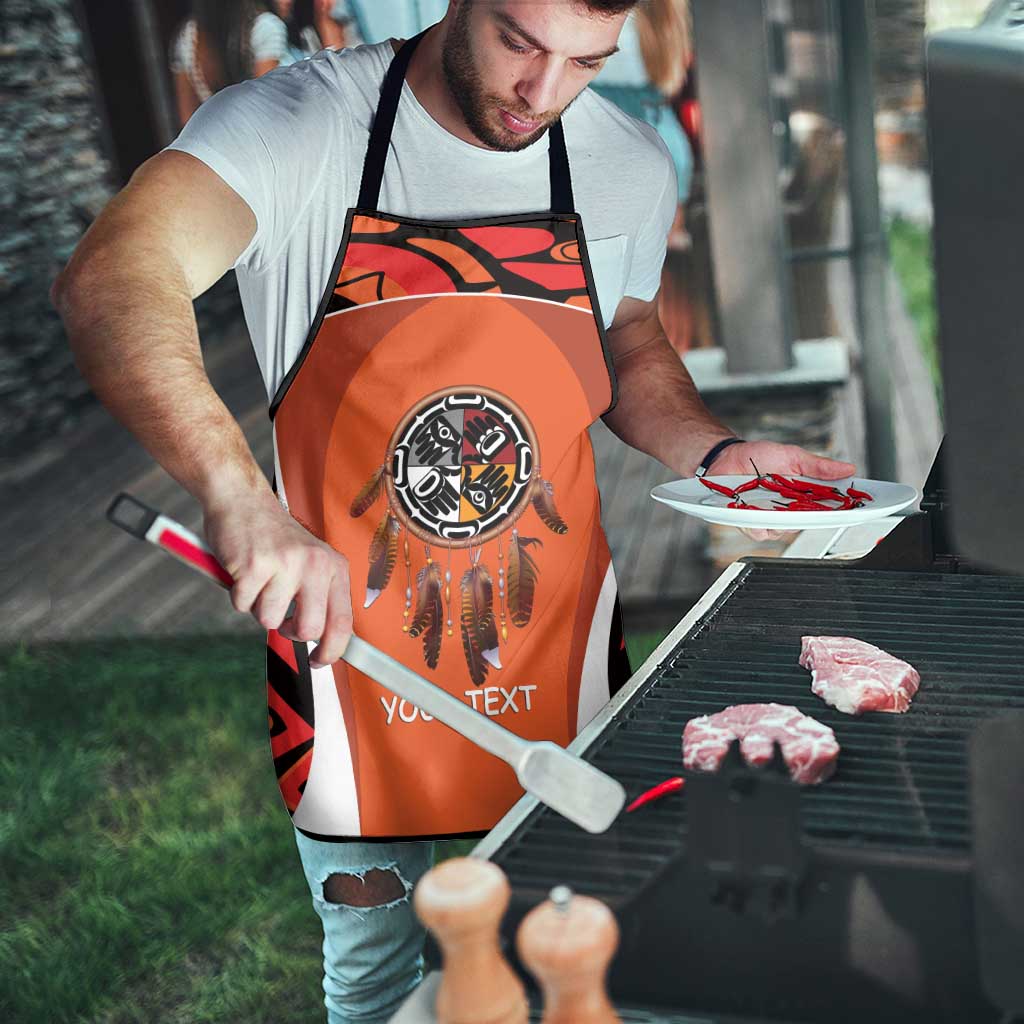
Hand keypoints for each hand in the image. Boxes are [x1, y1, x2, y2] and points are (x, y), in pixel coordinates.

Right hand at [203, 489, 352, 666]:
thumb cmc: (274, 537)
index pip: (343, 621)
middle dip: (290, 633)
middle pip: (309, 629)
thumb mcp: (311, 561)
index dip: (332, 650)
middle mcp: (315, 564)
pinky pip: (242, 606)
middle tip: (281, 619)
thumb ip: (320, 595)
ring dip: (259, 608)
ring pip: (270, 621)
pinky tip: (243, 572)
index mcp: (334, 566)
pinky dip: (238, 596)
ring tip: (260, 581)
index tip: (320, 661)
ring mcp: (285, 564)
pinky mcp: (254, 566)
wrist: (242, 499)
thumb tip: (327, 642)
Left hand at [709, 441, 856, 541]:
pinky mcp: (750, 523)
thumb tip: (848, 468)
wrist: (726, 457)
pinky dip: (758, 523)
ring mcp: (770, 518)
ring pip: (784, 531)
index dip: (844, 510)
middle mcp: (789, 510)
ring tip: (775, 503)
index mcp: (803, 495)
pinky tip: (755, 512)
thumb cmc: (758, 457)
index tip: (857, 508)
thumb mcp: (792, 456)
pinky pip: (759, 532)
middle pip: (808, 523)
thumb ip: (818, 466)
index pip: (828, 507)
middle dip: (813, 517)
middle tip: (813, 506)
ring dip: (781, 519)